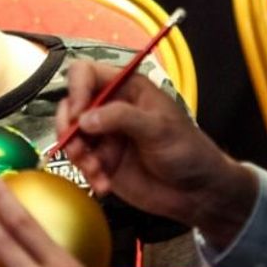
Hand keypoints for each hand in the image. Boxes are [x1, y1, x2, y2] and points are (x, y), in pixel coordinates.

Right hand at [57, 60, 257, 248]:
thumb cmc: (187, 151)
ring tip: (95, 170)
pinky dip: (87, 174)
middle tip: (78, 148)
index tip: (79, 115)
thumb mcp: (159, 128)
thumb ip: (122, 118)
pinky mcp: (101, 161)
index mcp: (127, 89)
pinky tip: (103, 185)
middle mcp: (110, 108)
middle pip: (71, 105)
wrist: (196, 192)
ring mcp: (104, 136)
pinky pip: (79, 163)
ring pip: (71, 136)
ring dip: (76, 154)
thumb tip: (85, 119)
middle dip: (69, 127)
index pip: (87, 74)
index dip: (77, 89)